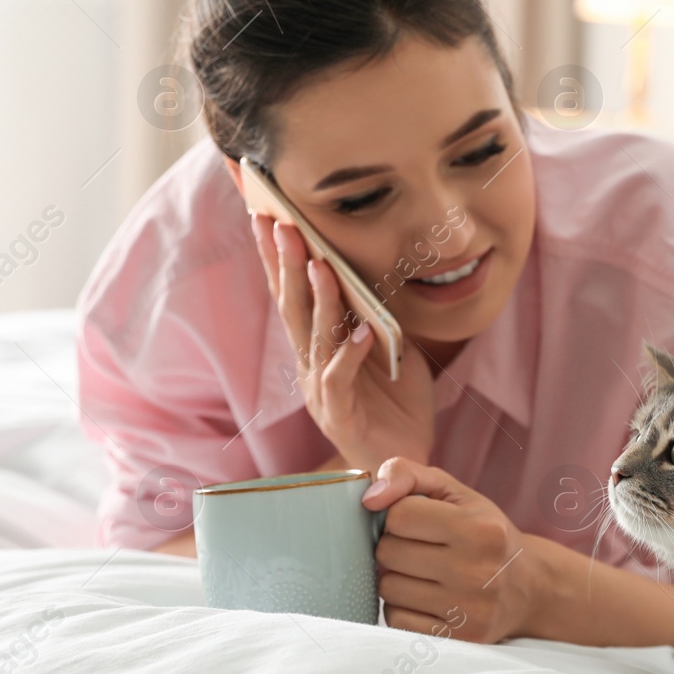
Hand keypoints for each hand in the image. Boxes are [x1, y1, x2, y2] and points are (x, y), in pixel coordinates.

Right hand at [252, 214, 435, 473]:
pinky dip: (351, 355)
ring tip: (320, 263)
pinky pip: (342, 380)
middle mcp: (310, 364)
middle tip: (279, 223)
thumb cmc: (395, 401)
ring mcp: (321, 390)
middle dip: (286, 264)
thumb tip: (374, 267)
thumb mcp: (390, 345)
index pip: (292, 292)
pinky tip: (362, 332)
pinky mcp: (340, 416)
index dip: (278, 256)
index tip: (268, 214)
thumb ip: (376, 311)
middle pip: (292, 307)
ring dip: (317, 299)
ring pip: (315, 338)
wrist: (405, 458)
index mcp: (317, 345)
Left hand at [363, 457, 543, 643]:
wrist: (530, 586)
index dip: (399, 515)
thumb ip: (408, 475)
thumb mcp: (456, 493)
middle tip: (417, 548)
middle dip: (394, 546)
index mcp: (479, 528)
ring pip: (388, 589)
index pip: (399, 515)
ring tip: (421, 573)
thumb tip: (368, 499)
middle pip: (388, 553)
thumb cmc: (484, 531)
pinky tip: (425, 597)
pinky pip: (397, 621)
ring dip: (395, 578)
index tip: (418, 521)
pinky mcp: (459, 638)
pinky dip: (402, 607)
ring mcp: (469, 609)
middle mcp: (478, 570)